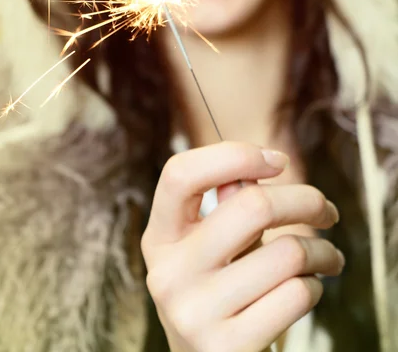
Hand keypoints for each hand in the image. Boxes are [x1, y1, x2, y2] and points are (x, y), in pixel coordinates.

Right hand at [141, 142, 342, 351]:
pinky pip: (297, 294)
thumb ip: (226, 205)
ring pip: (288, 252)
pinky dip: (315, 286)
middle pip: (253, 205)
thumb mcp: (206, 248)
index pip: (180, 173)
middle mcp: (168, 273)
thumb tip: (267, 163)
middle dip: (307, 200)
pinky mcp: (227, 348)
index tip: (277, 162)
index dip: (233, 154)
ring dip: (321, 250)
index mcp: (159, 237)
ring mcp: (194, 313)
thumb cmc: (216, 291)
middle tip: (327, 210)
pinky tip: (308, 288)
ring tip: (326, 256)